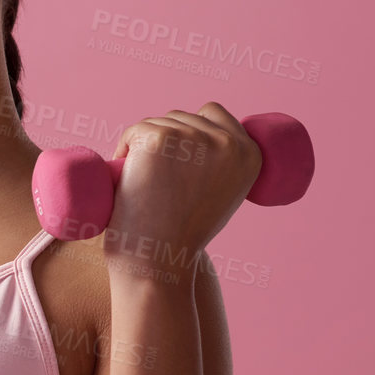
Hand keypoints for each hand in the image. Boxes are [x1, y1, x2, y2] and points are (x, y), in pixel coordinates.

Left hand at [104, 102, 263, 284]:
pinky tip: (128, 178)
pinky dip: (124, 148)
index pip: (213, 113)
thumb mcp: (221, 195)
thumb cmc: (182, 237)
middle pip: (183, 116)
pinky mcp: (159, 139)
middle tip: (157, 184)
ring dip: (144, 147)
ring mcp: (193, 138)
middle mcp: (227, 143)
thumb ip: (220, 164)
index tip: (175, 159)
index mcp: (250, 155)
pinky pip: (135, 130)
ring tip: (145, 186)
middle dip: (165, 141)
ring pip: (158, 123)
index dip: (189, 129)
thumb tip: (199, 136)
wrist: (159, 261)